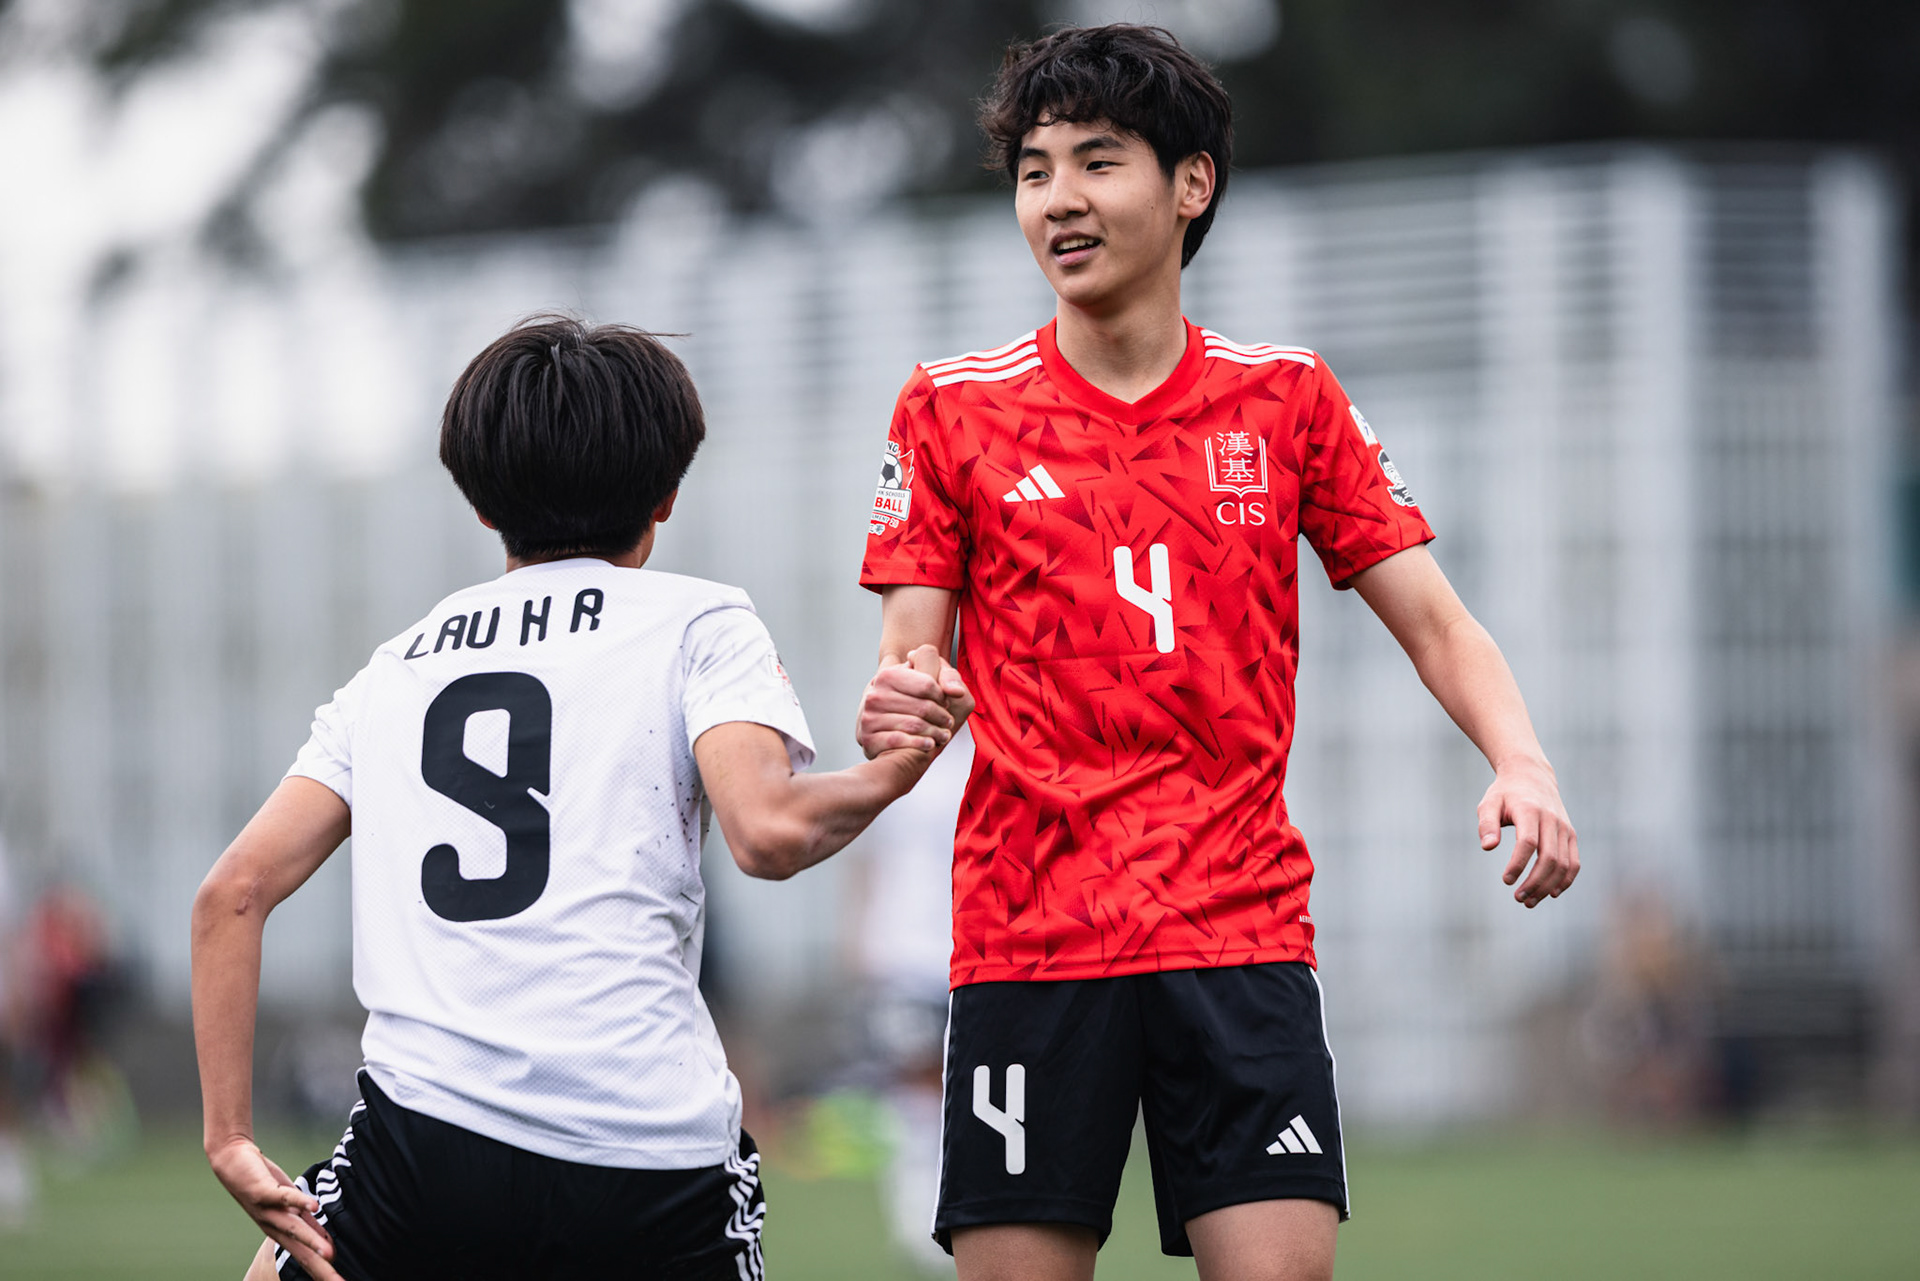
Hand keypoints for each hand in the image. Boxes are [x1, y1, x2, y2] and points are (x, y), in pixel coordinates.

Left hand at [207, 1137, 343, 1280]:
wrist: (232, 1161)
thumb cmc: (264, 1183)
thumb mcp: (291, 1206)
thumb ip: (308, 1225)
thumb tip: (328, 1243)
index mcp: (282, 1233)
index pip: (306, 1258)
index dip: (323, 1273)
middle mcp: (273, 1227)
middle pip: (301, 1252)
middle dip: (321, 1269)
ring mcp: (267, 1211)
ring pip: (292, 1230)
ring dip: (312, 1242)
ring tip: (329, 1255)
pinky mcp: (262, 1191)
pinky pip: (283, 1197)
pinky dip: (300, 1202)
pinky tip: (316, 1206)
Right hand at [856, 645, 972, 758]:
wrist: (883, 720)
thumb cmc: (909, 697)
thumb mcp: (928, 678)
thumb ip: (948, 677)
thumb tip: (956, 692)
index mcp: (888, 675)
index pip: (927, 684)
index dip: (943, 696)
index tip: (946, 703)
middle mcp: (875, 695)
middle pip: (923, 707)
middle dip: (942, 717)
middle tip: (948, 722)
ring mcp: (870, 717)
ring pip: (914, 725)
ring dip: (935, 733)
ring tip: (943, 735)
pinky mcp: (869, 739)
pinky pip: (899, 741)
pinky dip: (919, 743)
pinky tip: (930, 743)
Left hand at [1478, 759, 1579, 908]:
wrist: (1531, 776)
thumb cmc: (1505, 793)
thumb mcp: (1489, 803)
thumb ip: (1486, 824)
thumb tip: (1488, 847)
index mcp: (1530, 811)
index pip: (1528, 842)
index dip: (1518, 864)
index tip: (1506, 880)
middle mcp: (1552, 820)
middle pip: (1549, 858)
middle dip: (1534, 882)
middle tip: (1518, 898)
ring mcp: (1564, 828)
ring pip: (1563, 864)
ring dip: (1548, 886)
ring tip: (1529, 901)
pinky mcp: (1571, 835)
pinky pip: (1574, 862)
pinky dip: (1566, 880)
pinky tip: (1552, 893)